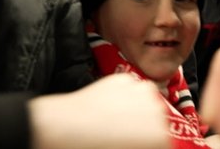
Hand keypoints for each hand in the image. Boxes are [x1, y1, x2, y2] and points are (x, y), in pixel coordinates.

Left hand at [29, 74, 169, 148]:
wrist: (56, 130)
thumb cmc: (87, 148)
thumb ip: (143, 144)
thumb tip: (144, 140)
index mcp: (160, 138)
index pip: (163, 141)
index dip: (148, 143)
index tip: (135, 143)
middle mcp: (158, 111)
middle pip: (158, 122)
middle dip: (143, 129)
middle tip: (122, 136)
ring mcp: (143, 92)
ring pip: (147, 102)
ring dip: (136, 110)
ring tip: (113, 122)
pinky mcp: (125, 78)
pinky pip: (130, 89)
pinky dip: (122, 96)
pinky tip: (106, 107)